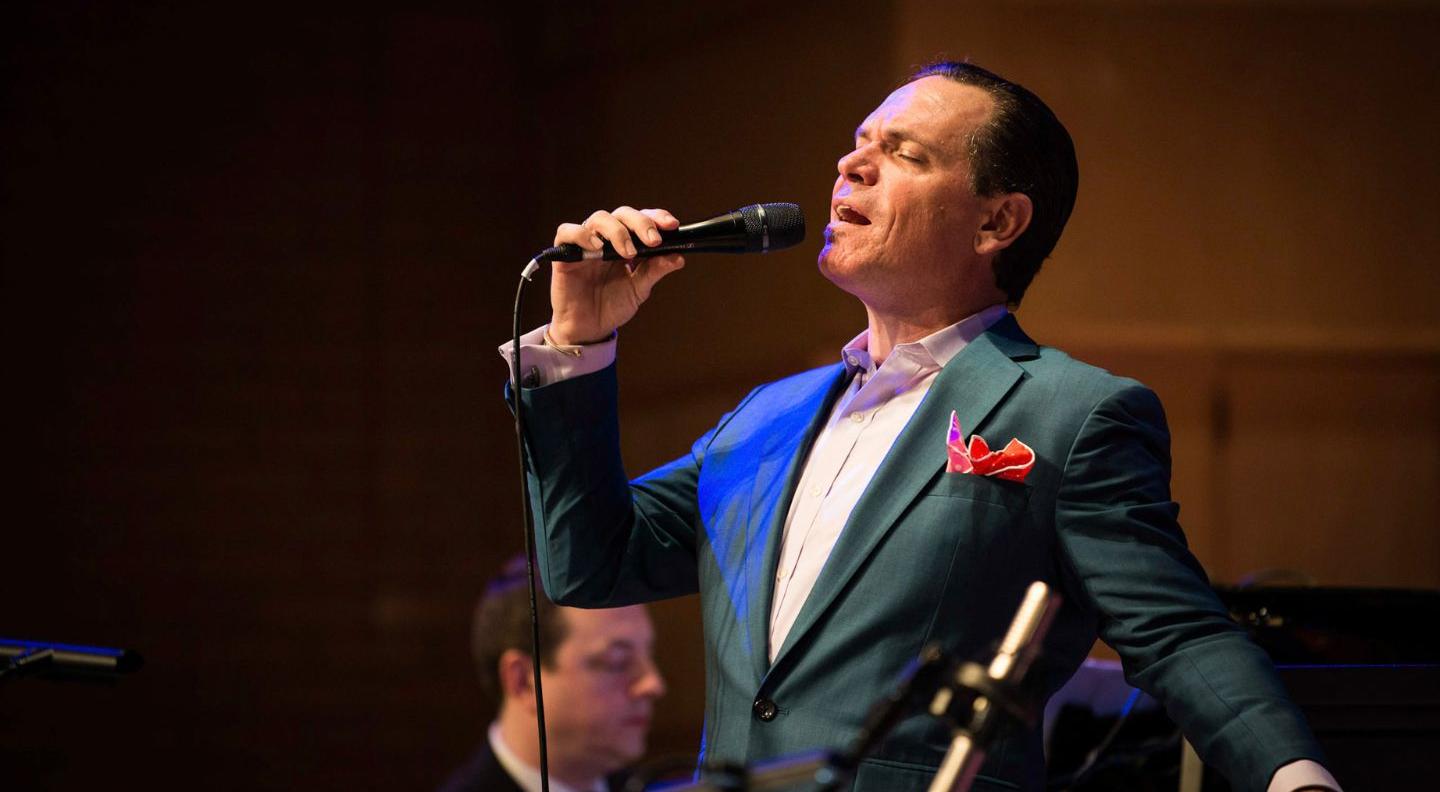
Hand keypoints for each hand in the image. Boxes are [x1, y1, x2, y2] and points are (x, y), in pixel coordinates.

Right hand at [548, 206, 685, 344]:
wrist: (588, 329)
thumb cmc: (612, 306)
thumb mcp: (639, 289)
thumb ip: (655, 271)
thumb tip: (678, 257)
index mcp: (627, 242)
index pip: (641, 219)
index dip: (656, 217)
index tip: (672, 226)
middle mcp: (606, 238)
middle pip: (622, 214)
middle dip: (641, 223)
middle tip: (654, 241)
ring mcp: (586, 243)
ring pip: (599, 218)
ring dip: (617, 231)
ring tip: (628, 253)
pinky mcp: (565, 254)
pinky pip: (567, 232)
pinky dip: (581, 234)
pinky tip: (596, 247)